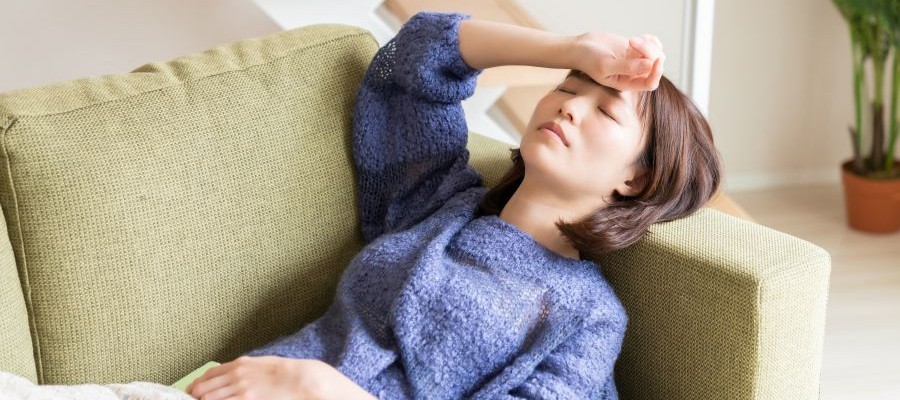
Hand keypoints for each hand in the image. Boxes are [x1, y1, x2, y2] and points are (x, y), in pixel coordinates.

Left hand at [184, 355, 375, 399]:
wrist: (300, 379)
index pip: (209, 374)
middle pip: (204, 387)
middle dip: (195, 395)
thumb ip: (244, 370)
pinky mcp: (245, 399)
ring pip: (209, 398)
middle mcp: (236, 374)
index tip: (191, 390)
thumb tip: (232, 376)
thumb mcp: (261, 365)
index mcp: (239, 364)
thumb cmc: (284, 372)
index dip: (197, 384)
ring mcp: (239, 388)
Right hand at [571, 32, 664, 90]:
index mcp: (627, 83)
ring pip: (656, 54)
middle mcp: (633, 74)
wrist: (581, 48)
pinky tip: (638, 37)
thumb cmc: (588, 59)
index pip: (650, 83)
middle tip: (631, 41)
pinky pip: (653, 45)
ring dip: (648, 44)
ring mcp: (636, 61)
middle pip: (654, 65)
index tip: (656, 59)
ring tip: (631, 39)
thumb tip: (649, 65)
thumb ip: (626, 67)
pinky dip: (650, 40)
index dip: (657, 72)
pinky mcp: (636, 50)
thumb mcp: (605, 65)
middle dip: (648, 51)